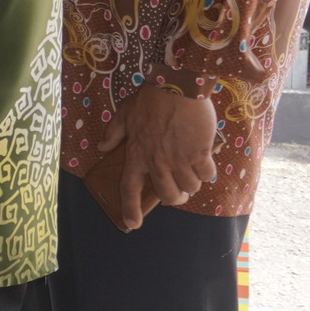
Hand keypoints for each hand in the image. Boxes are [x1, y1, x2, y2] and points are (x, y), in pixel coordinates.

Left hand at [100, 85, 217, 229]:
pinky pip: (207, 175)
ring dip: (192, 182)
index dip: (130, 209)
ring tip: (192, 169)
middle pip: (168, 195)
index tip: (132, 224)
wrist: (177, 85)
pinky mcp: (199, 153)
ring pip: (190, 187)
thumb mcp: (124, 113)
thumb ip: (114, 132)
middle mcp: (157, 162)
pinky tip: (205, 159)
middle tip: (177, 190)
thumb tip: (102, 146)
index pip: (129, 188)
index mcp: (136, 154)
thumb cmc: (150, 99)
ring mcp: (179, 159)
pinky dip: (207, 171)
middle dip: (174, 197)